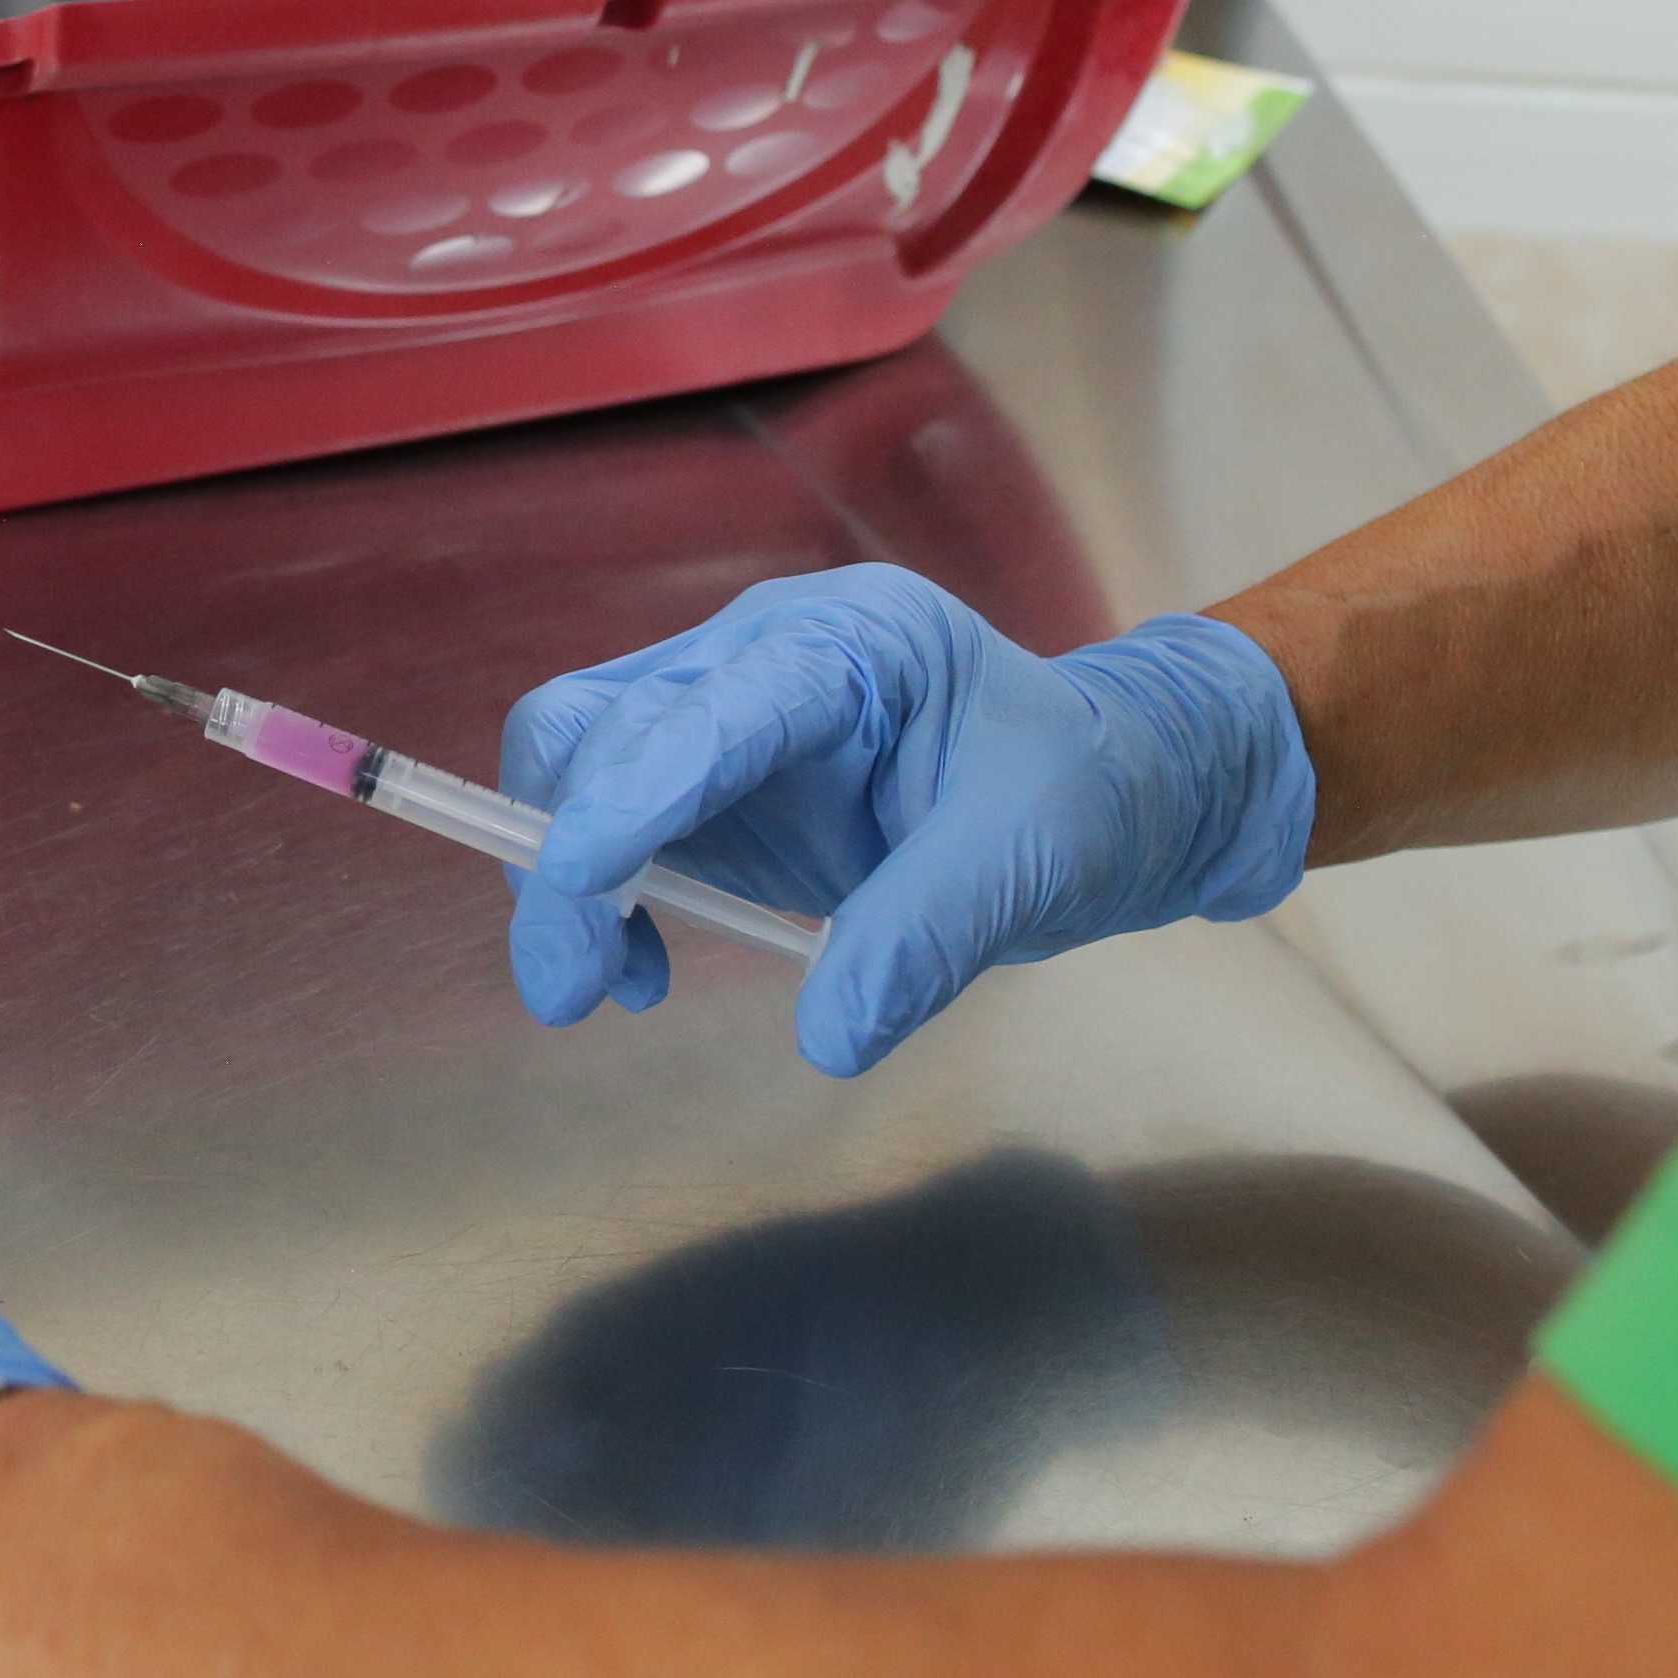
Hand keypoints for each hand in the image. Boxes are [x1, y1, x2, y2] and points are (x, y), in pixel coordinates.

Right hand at [504, 564, 1314, 1077]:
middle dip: (569, 857)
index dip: (634, 786)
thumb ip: (926, 936)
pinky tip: (645, 967)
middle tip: (573, 986)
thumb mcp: (1027, 860)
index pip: (711, 705)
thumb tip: (828, 1035)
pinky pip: (610, 827)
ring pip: (579, 769)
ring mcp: (726, 715)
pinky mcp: (709, 784)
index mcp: (855, 642)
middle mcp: (766, 657)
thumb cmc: (1083, 793)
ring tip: (610, 986)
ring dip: (567, 885)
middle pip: (603, 728)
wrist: (1109, 794)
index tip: (583, 877)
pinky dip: (600, 902)